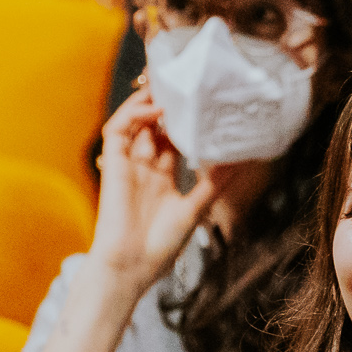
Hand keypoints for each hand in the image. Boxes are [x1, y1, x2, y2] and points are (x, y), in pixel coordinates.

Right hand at [89, 88, 240, 292]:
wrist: (129, 268)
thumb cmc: (159, 247)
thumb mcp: (195, 209)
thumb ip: (213, 184)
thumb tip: (240, 164)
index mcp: (163, 179)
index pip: (173, 141)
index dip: (184, 122)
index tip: (205, 106)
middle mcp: (145, 168)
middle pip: (154, 126)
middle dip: (167, 105)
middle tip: (187, 83)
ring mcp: (127, 165)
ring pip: (135, 122)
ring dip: (149, 103)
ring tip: (170, 85)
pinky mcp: (112, 165)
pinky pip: (117, 130)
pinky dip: (134, 115)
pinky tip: (156, 109)